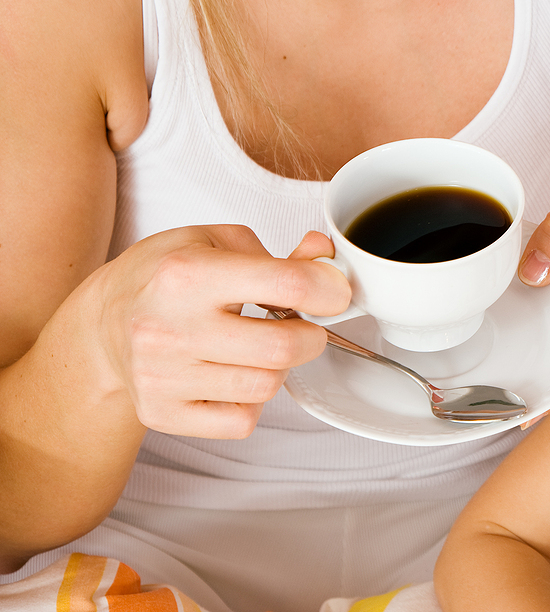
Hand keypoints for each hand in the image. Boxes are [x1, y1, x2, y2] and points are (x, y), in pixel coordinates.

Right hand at [87, 227, 349, 437]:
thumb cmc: (164, 277)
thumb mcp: (215, 242)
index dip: (328, 289)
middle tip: (303, 326)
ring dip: (279, 367)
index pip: (285, 284)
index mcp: (186, 274)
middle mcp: (170, 327)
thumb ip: (279, 253)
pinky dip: (252, 402)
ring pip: (266, 386)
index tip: (334, 293)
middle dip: (312, 336)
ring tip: (259, 348)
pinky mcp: (161, 413)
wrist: (102, 324)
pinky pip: (241, 422)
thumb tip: (325, 257)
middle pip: (282, 347)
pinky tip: (235, 376)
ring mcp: (162, 376)